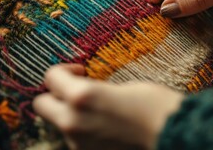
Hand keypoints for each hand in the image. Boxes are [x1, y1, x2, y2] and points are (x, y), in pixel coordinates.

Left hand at [33, 64, 183, 149]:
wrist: (171, 133)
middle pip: (41, 104)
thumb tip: (81, 89)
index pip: (51, 77)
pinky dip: (84, 130)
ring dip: (71, 114)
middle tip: (75, 90)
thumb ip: (92, 88)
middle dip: (55, 94)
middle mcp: (72, 121)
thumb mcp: (121, 85)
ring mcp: (78, 142)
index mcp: (81, 97)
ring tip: (98, 111)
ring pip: (59, 122)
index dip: (65, 70)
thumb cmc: (153, 104)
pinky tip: (106, 126)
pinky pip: (76, 138)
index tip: (80, 71)